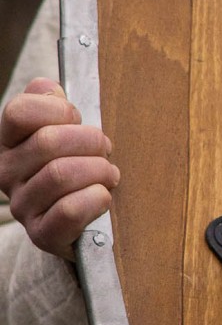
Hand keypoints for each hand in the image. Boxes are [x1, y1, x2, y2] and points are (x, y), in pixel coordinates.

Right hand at [0, 77, 119, 259]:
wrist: (81, 225)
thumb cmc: (76, 171)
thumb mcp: (63, 133)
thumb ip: (52, 105)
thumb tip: (50, 90)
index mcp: (8, 142)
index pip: (20, 112)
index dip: (59, 111)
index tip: (78, 120)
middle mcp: (6, 173)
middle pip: (48, 142)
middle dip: (90, 141)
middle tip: (106, 150)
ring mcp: (21, 205)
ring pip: (60, 174)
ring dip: (98, 170)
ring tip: (109, 174)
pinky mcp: (41, 234)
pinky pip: (69, 210)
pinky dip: (95, 199)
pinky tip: (103, 196)